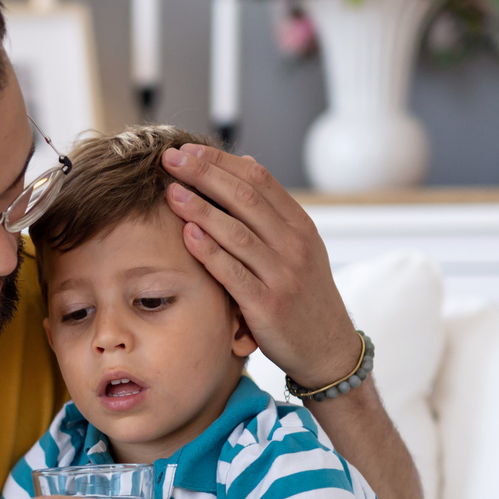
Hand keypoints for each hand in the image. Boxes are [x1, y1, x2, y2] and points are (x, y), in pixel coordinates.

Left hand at [159, 143, 358, 388]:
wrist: (327, 348)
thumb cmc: (303, 295)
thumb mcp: (299, 246)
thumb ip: (272, 209)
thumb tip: (245, 163)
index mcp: (300, 225)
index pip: (259, 180)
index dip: (221, 162)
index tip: (187, 151)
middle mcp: (294, 245)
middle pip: (246, 199)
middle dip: (206, 175)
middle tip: (171, 160)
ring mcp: (282, 275)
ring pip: (238, 233)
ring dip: (202, 210)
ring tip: (172, 193)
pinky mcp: (268, 306)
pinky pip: (234, 274)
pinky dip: (211, 252)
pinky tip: (188, 235)